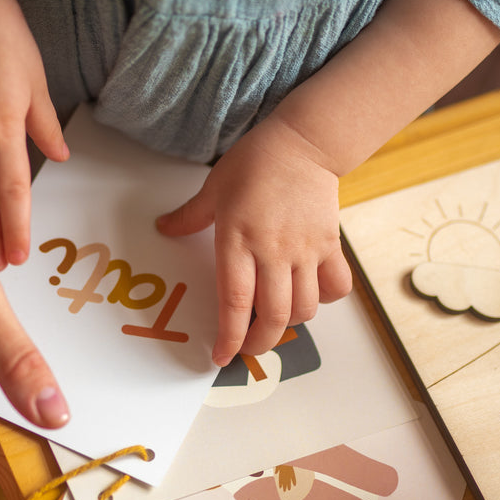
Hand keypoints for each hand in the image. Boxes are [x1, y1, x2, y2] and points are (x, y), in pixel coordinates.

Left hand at [156, 117, 352, 363]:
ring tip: (275, 321)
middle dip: (259, 343)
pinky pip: (335, 287)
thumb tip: (163, 229)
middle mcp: (274, 250)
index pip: (236, 301)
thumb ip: (189, 217)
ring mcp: (305, 250)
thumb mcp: (214, 188)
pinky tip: (310, 295)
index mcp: (239, 239)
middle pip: (274, 316)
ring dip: (289, 324)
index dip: (230, 336)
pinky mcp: (329, 245)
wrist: (304, 143)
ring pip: (304, 308)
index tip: (221, 356)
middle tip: (247, 347)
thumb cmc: (255, 163)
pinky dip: (325, 300)